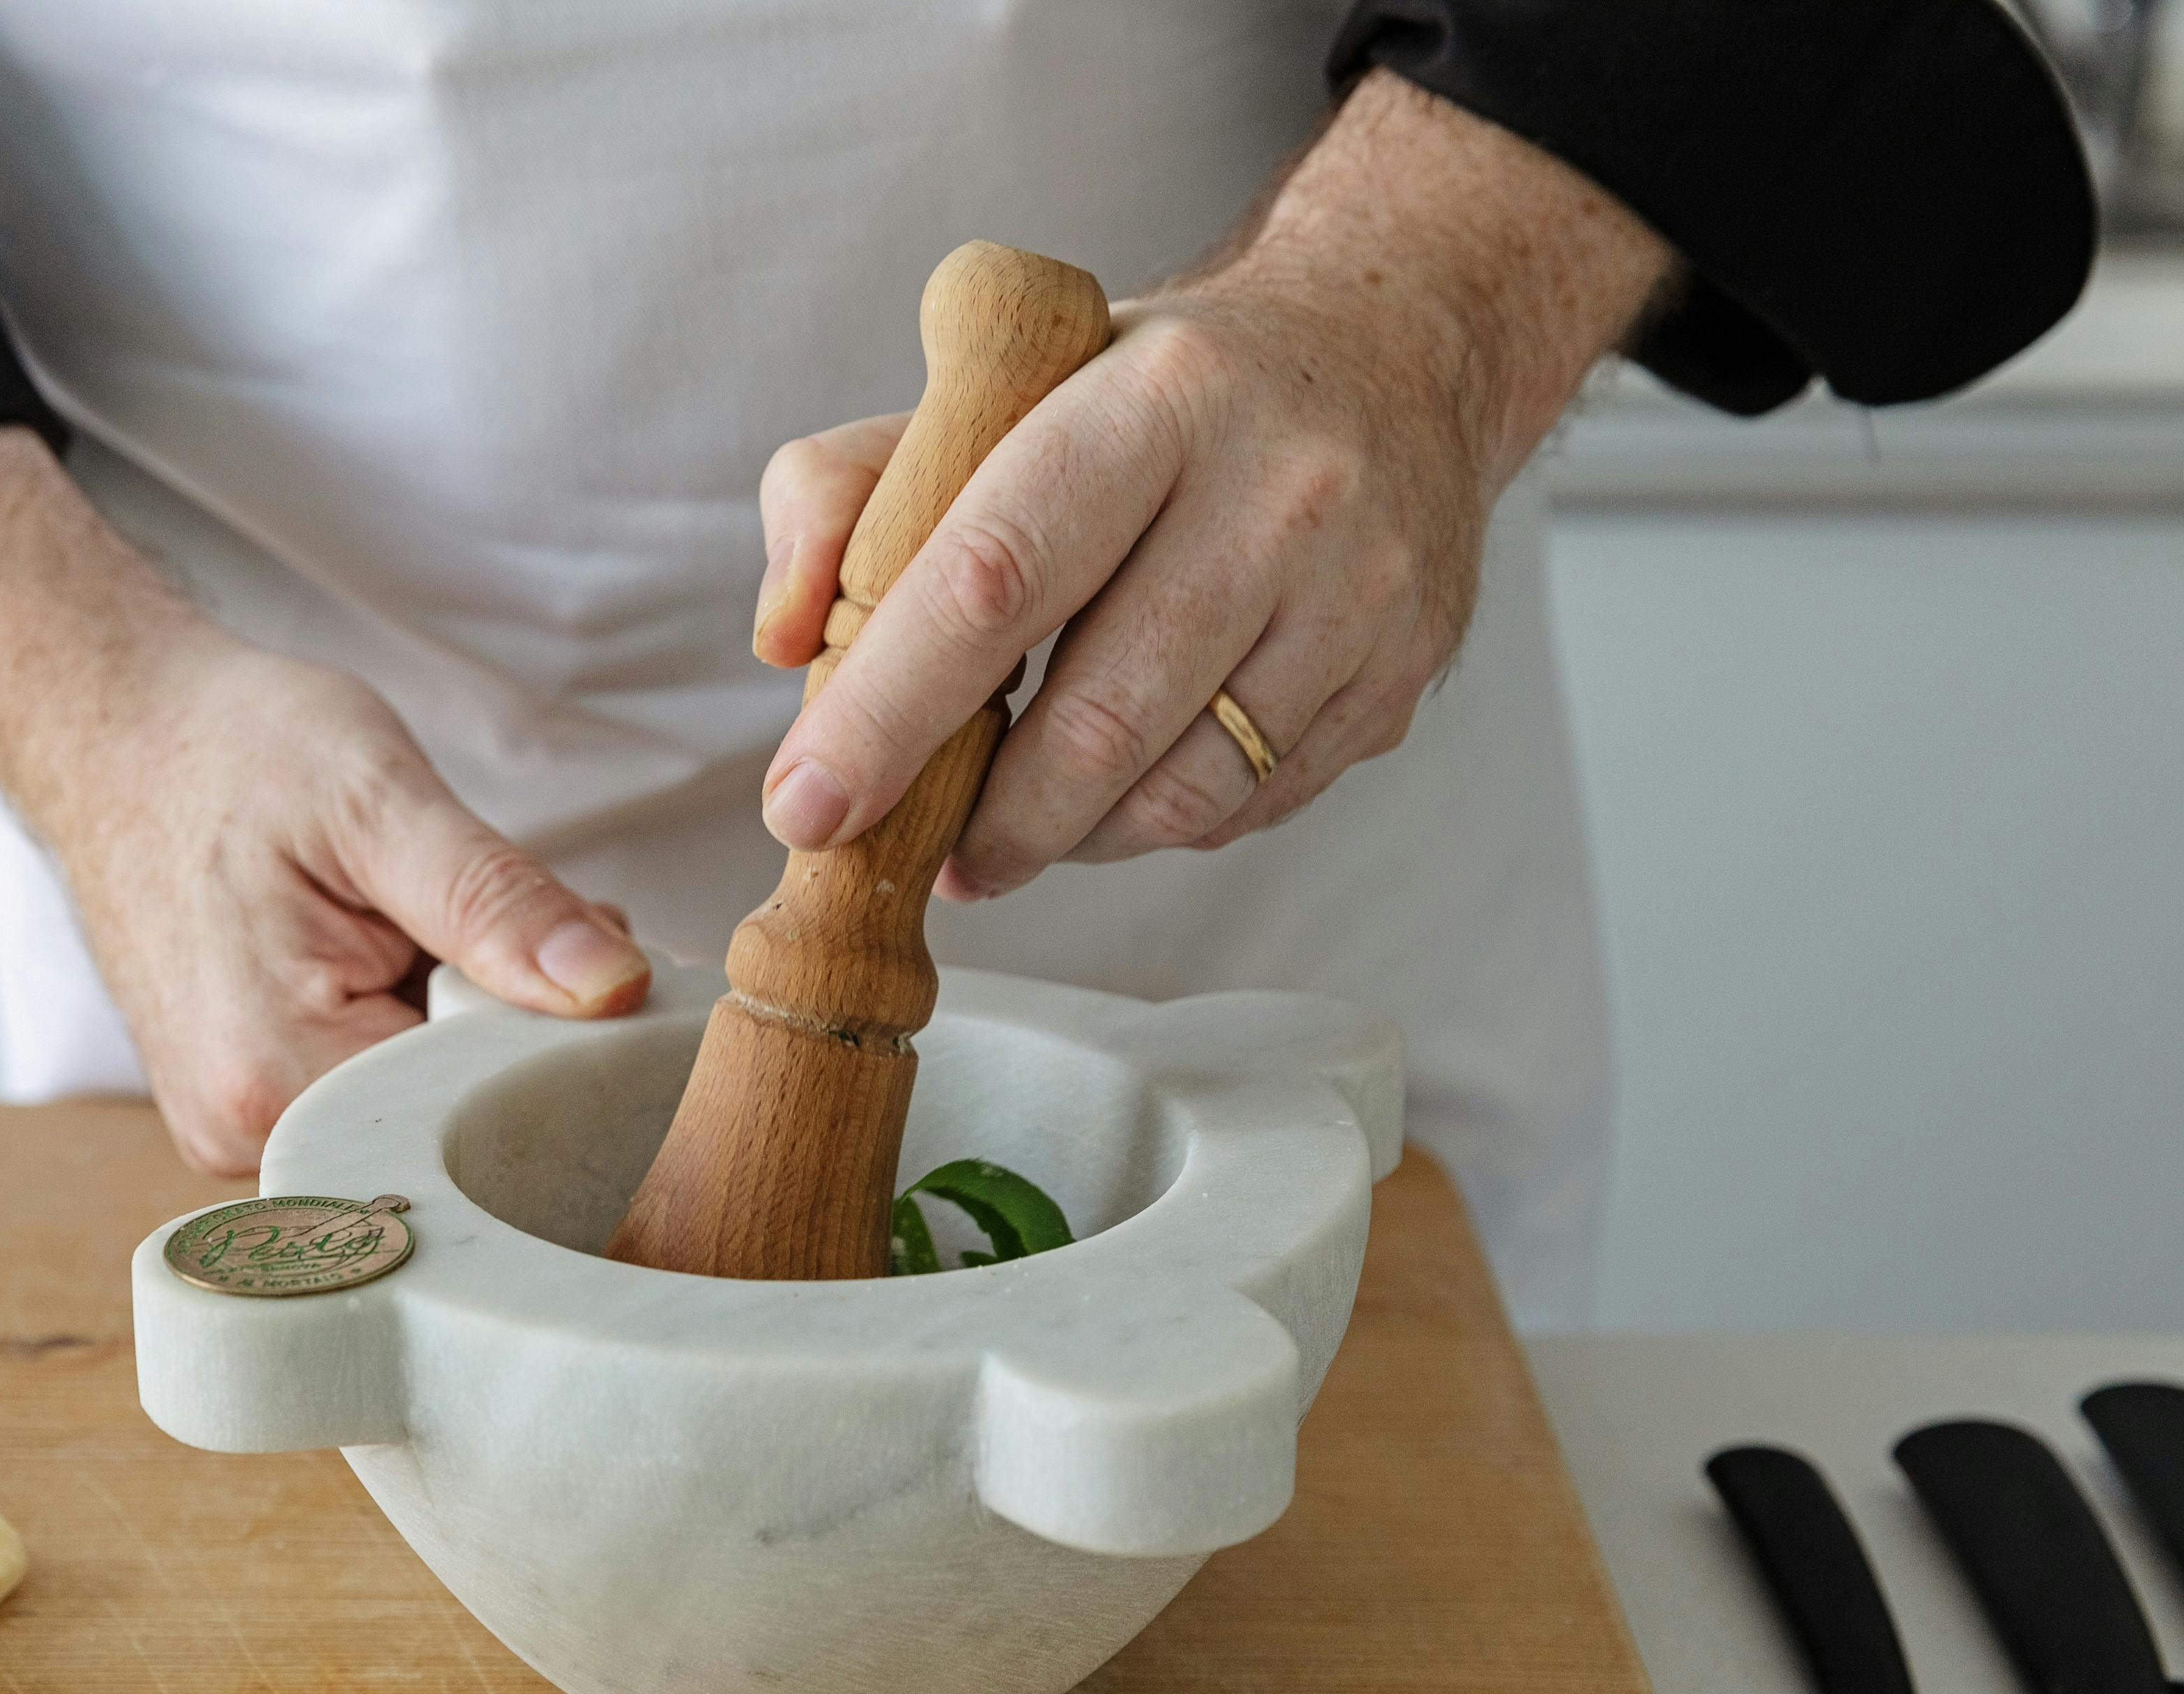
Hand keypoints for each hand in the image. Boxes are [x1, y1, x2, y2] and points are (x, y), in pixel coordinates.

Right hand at [0, 429, 648, 1174]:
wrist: (116, 740)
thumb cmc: (231, 751)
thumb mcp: (377, 798)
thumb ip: (497, 902)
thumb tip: (615, 988)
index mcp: (279, 1078)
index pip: (491, 1103)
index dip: (559, 1024)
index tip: (574, 938)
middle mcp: (252, 1136)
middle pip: (462, 1116)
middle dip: (512, 1021)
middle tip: (489, 908)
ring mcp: (246, 1133)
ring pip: (430, 1103)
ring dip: (464, 1018)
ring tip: (416, 921)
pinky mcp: (251, 1111)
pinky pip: (381, 1089)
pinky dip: (416, 1021)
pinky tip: (388, 952)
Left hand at [750, 74, 1674, 896]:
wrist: (1393, 351)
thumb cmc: (1157, 393)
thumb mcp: (1000, 386)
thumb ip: (850, 486)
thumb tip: (782, 634)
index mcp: (1153, 401)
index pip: (996, 576)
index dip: (889, 712)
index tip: (809, 805)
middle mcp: (1277, 490)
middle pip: (1096, 719)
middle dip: (982, 820)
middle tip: (916, 852)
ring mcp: (1358, 591)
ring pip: (1179, 791)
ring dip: (1067, 839)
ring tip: (1011, 829)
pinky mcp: (1402, 671)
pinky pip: (1251, 805)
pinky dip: (1159, 824)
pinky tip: (1123, 788)